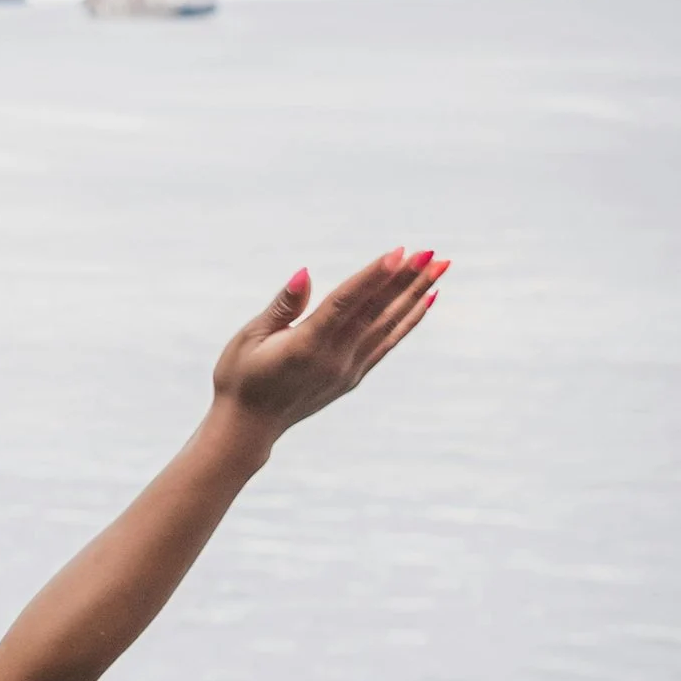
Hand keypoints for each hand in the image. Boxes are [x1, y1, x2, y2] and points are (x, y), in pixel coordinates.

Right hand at [212, 247, 446, 439]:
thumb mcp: (249, 338)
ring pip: (387, 325)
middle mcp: (333, 358)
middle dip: (405, 280)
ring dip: (415, 295)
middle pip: (375, 311)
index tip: (401, 253)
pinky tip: (426, 300)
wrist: (248, 426)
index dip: (373, 276)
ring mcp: (347, 370)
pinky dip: (407, 321)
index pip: (346, 303)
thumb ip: (282, 307)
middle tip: (432, 253)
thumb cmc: (239, 376)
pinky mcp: (352, 377)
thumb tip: (306, 274)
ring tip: (440, 268)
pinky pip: (386, 343)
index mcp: (305, 345)